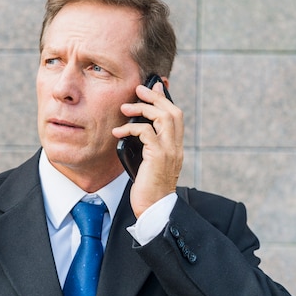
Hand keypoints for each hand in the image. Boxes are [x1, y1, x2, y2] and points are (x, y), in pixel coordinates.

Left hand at [112, 81, 183, 217]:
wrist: (154, 209)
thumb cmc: (148, 189)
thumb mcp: (149, 163)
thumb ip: (148, 147)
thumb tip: (134, 130)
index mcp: (175, 147)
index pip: (176, 116)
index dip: (166, 99)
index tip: (155, 86)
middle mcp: (176, 147)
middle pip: (172, 111)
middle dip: (155, 97)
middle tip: (139, 90)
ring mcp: (169, 151)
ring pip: (163, 117)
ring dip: (143, 108)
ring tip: (126, 107)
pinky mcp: (159, 156)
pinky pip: (146, 132)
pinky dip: (131, 128)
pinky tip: (118, 131)